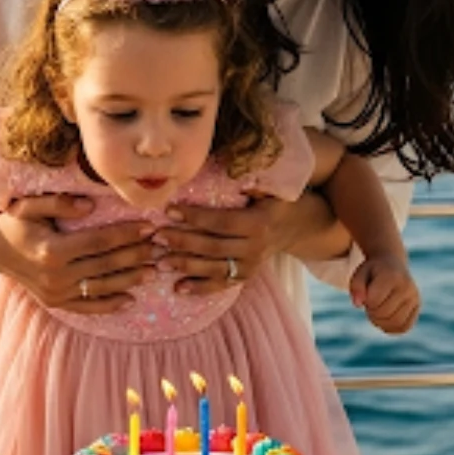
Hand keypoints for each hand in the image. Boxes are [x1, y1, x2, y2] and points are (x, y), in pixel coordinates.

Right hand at [0, 195, 158, 312]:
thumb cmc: (14, 220)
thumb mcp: (30, 205)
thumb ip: (60, 203)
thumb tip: (92, 204)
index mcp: (51, 251)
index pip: (99, 242)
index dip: (127, 234)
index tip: (149, 226)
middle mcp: (54, 276)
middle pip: (105, 265)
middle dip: (136, 255)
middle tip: (160, 246)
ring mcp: (55, 293)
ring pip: (101, 288)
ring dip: (130, 280)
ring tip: (154, 271)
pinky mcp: (54, 303)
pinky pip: (87, 307)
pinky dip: (109, 305)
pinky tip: (130, 299)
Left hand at [152, 195, 306, 296]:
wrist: (296, 228)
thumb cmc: (274, 202)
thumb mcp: (268, 189)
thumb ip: (248, 182)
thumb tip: (225, 166)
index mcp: (259, 223)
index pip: (221, 222)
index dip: (195, 218)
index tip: (169, 210)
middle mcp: (255, 248)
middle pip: (213, 247)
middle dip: (183, 242)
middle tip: (157, 237)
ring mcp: (250, 266)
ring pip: (214, 269)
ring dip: (186, 266)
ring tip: (160, 262)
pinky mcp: (245, 278)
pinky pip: (220, 285)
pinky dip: (199, 288)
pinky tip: (178, 288)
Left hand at [349, 254, 420, 333]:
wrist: (392, 264)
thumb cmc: (373, 271)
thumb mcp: (361, 273)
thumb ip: (356, 287)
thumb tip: (357, 304)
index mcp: (392, 276)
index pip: (374, 301)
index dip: (366, 302)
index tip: (366, 295)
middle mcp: (407, 287)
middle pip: (384, 313)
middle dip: (372, 313)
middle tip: (370, 305)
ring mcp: (414, 298)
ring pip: (395, 323)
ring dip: (381, 323)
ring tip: (377, 312)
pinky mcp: (417, 307)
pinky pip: (404, 327)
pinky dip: (392, 328)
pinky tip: (385, 319)